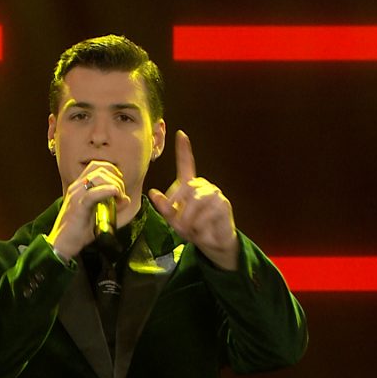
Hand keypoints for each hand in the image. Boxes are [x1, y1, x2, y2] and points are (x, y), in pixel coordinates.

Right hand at [47, 161, 131, 259]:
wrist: (63, 243)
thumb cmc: (79, 231)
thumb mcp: (99, 216)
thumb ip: (113, 206)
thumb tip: (127, 199)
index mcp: (79, 186)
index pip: (98, 166)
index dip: (113, 172)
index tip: (120, 186)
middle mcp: (77, 187)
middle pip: (101, 168)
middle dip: (117, 179)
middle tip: (121, 195)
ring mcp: (76, 195)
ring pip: (98, 177)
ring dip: (114, 185)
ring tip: (118, 198)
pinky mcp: (78, 205)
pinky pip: (93, 193)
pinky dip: (107, 191)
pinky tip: (116, 195)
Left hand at [149, 131, 237, 270]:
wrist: (212, 243)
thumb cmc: (193, 229)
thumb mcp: (174, 220)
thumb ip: (165, 208)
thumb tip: (153, 193)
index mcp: (190, 186)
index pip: (187, 164)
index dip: (183, 149)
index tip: (180, 134)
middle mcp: (203, 186)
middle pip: (185, 189)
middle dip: (178, 209)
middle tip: (178, 225)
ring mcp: (214, 193)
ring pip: (195, 202)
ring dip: (189, 219)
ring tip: (191, 230)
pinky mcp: (223, 204)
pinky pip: (206, 213)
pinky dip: (200, 225)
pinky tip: (204, 230)